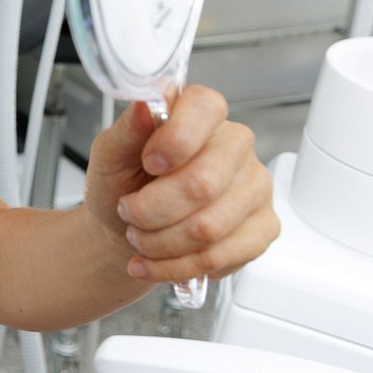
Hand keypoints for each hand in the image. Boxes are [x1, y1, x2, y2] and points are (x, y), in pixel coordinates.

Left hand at [83, 86, 278, 283]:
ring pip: (209, 228)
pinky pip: (221, 256)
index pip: (206, 108)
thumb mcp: (109, 154)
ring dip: (159, 243)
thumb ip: (127, 130)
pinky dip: (176, 266)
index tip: (148, 163)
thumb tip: (144, 106)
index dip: (175, 140)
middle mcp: (235, 145)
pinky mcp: (264, 227)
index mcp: (200, 114)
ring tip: (138, 237)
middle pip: (203, 184)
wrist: (125, 229)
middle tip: (129, 213)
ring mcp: (256, 186)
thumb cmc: (121, 184)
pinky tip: (155, 259)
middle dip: (151, 210)